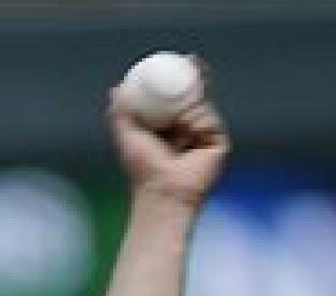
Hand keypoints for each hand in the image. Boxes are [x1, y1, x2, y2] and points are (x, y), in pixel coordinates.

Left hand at [107, 62, 230, 210]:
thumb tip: (116, 89)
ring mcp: (207, 138)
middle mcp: (191, 131)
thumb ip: (121, 113)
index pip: (179, 97)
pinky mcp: (219, 144)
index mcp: (172, 128)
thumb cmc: (143, 172)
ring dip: (189, 107)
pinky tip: (189, 134)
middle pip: (196, 96)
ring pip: (202, 106)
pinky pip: (210, 119)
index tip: (181, 61)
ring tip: (178, 125)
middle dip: (197, 76)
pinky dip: (198, 121)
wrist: (160, 193)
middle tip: (192, 60)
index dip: (181, 78)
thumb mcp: (127, 136)